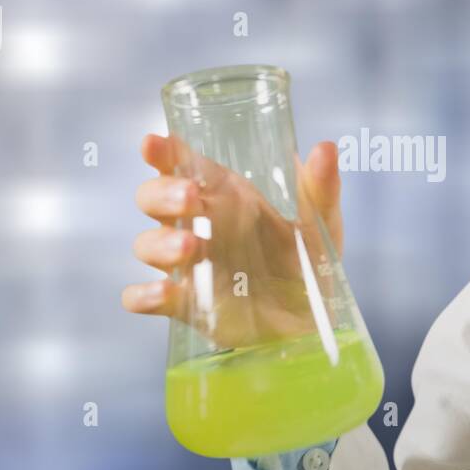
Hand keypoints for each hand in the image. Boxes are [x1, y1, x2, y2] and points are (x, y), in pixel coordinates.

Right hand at [121, 132, 344, 348]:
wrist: (312, 325)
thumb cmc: (309, 265)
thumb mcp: (320, 225)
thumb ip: (321, 188)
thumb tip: (325, 149)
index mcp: (225, 196)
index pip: (184, 165)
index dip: (164, 153)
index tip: (154, 144)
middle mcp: (199, 225)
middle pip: (154, 199)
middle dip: (162, 194)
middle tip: (190, 198)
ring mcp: (188, 266)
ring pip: (147, 245)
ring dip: (160, 243)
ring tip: (191, 246)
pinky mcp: (185, 306)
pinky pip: (144, 298)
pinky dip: (143, 295)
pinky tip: (163, 293)